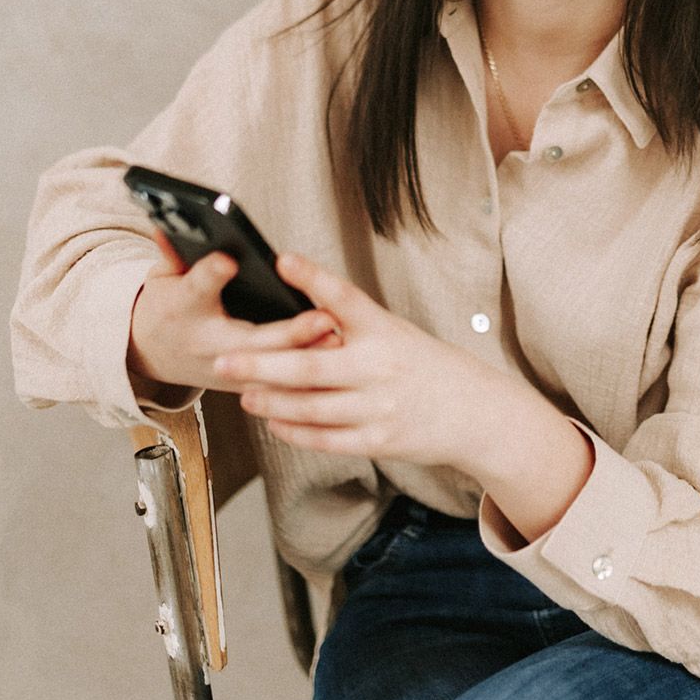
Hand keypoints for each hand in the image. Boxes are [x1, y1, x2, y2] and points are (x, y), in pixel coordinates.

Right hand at [127, 231, 341, 397]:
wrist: (154, 355)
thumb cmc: (168, 307)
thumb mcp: (162, 276)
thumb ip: (173, 253)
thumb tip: (171, 223)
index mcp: (182, 309)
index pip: (197, 288)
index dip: (211, 274)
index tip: (228, 260)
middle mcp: (207, 344)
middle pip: (250, 340)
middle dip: (288, 331)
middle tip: (322, 317)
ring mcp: (226, 371)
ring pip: (270, 370)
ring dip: (305, 356)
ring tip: (337, 340)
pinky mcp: (241, 386)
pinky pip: (277, 387)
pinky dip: (304, 380)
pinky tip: (333, 365)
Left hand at [212, 252, 487, 469]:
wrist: (475, 411)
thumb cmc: (426, 366)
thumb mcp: (395, 332)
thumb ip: (351, 326)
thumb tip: (298, 312)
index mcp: (385, 331)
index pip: (345, 298)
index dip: (313, 278)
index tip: (283, 259)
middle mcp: (380, 368)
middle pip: (311, 366)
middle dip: (262, 363)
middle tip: (225, 358)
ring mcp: (379, 407)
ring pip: (311, 406)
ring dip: (272, 401)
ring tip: (244, 393)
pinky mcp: (378, 440)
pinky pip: (326, 438)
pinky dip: (295, 431)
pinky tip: (274, 421)